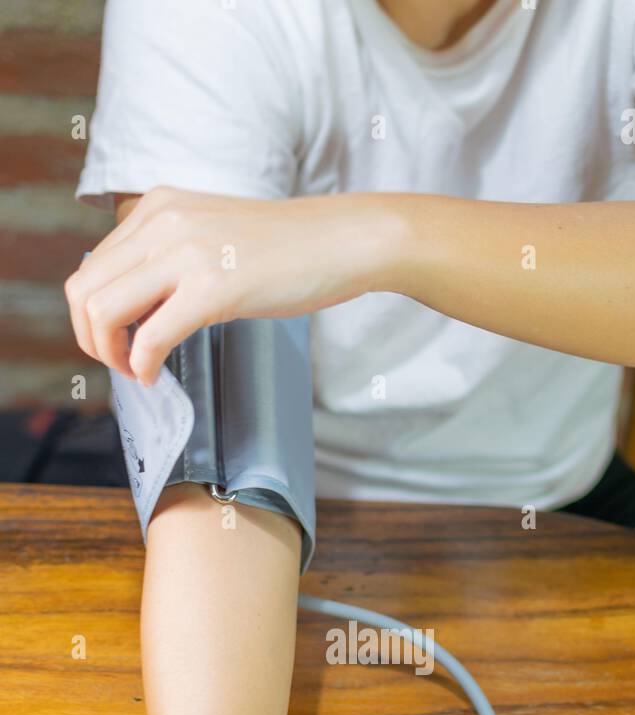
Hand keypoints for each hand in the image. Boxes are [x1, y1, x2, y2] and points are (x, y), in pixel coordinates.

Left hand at [64, 184, 404, 385]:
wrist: (339, 240)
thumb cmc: (285, 248)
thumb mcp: (211, 234)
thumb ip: (169, 256)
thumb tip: (135, 304)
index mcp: (157, 207)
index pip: (91, 267)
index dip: (93, 316)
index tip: (120, 342)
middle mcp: (162, 222)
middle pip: (84, 290)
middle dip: (92, 339)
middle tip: (121, 363)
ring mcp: (185, 253)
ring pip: (104, 311)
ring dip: (111, 354)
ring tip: (137, 371)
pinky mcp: (212, 288)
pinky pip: (150, 337)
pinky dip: (143, 366)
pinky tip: (157, 376)